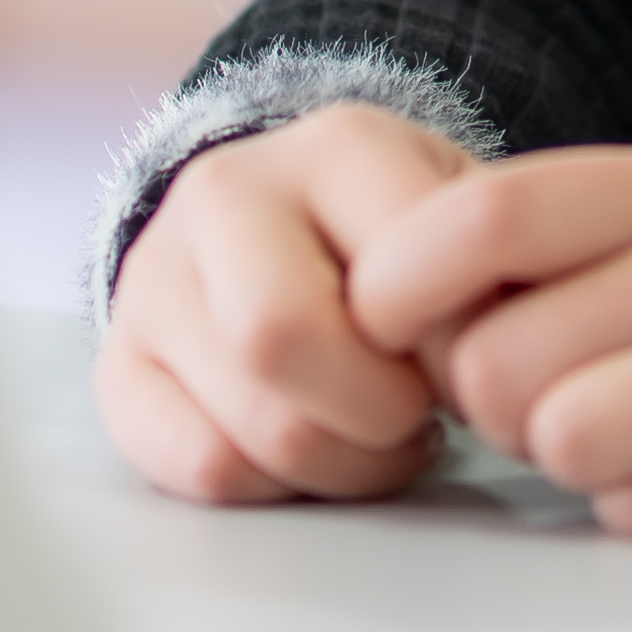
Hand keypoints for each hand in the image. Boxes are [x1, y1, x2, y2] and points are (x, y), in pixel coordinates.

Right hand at [96, 104, 484, 504]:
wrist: (293, 219)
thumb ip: (498, 276)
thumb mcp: (468, 221)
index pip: (395, 274)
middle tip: (416, 413)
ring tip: (378, 436)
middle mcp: (226, 192)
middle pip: (279, 339)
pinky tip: (311, 451)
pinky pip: (199, 467)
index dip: (453, 354)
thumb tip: (510, 361)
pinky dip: (274, 487)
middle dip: (376, 412)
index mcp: (336, 144)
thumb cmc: (405, 237)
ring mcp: (157, 279)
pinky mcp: (121, 364)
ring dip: (342, 465)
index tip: (477, 367)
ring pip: (250, 423)